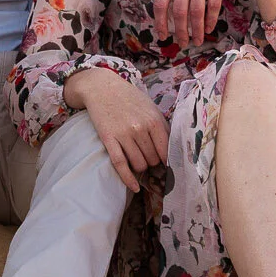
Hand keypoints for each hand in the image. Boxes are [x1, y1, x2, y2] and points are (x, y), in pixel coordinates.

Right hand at [64, 65, 167, 191]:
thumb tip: (173, 148)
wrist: (102, 88)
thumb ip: (162, 126)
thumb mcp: (150, 107)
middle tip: (147, 157)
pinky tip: (134, 188)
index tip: (167, 165)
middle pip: (152, 160)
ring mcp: (123, 134)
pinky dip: (128, 179)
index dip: (167, 161)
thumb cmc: (129, 98)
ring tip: (138, 160)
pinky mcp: (108, 139)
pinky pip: (120, 165)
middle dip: (152, 162)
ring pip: (139, 164)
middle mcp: (140, 128)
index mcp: (153, 120)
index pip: (165, 151)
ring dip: (140, 167)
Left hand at [136, 0, 225, 45]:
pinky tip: (209, 28)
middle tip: (182, 44)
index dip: (160, 22)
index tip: (163, 36)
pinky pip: (214, 5)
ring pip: (197, 11)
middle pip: (179, 11)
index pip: (160, 4)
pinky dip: (211, 19)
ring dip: (197, 30)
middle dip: (180, 31)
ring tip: (196, 41)